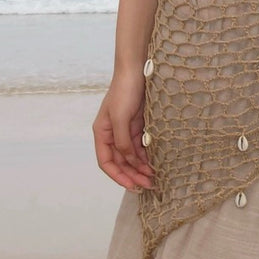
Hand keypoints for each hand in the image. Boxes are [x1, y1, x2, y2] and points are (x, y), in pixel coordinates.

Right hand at [93, 71, 154, 191]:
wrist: (137, 71)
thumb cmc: (124, 91)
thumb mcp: (120, 118)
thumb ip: (122, 142)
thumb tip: (129, 160)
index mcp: (102, 133)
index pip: (106, 162)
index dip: (118, 176)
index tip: (132, 186)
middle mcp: (112, 135)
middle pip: (120, 163)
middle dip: (133, 175)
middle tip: (149, 186)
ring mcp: (125, 132)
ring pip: (132, 158)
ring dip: (141, 169)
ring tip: (154, 178)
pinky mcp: (137, 128)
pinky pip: (141, 148)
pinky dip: (147, 158)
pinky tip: (155, 164)